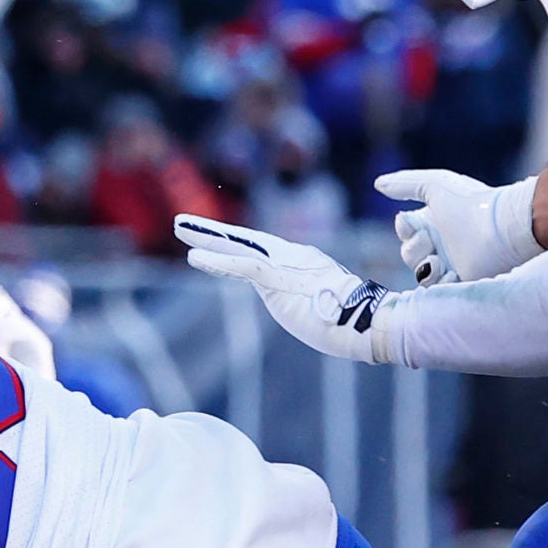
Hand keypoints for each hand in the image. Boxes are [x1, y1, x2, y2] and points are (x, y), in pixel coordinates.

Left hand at [176, 216, 398, 363]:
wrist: (369, 323)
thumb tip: (315, 311)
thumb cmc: (357, 323)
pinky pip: (241, 265)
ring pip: (238, 246)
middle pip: (246, 241)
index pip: (263, 252)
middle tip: (182, 223)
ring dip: (207, 236)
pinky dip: (216, 260)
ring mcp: (284, 265)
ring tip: (179, 227)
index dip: (236, 246)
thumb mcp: (330, 306)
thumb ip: (313, 300)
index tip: (215, 242)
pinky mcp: (277, 278)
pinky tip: (193, 256)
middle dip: (213, 231)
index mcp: (305, 262)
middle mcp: (292, 257)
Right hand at [376, 169, 538, 285]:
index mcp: (436, 221)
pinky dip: (443, 283)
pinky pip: (441, 290)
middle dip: (414, 249)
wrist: (502, 228)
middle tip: (429, 242)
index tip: (408, 222)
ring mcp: (454, 264)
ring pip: (421, 274)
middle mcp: (443, 243)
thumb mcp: (435, 185)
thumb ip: (405, 184)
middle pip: (409, 255)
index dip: (403, 229)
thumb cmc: (470, 203)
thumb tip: (377, 184)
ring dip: (425, 267)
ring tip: (441, 261)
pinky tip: (454, 273)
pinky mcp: (464, 282)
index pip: (406, 231)